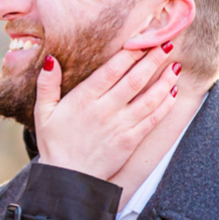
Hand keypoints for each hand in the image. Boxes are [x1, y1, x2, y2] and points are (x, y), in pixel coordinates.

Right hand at [34, 47, 180, 181]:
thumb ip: (47, 85)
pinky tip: (172, 92)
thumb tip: (51, 60)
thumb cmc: (55, 145)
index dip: (130, 53)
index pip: (112, 70)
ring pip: (148, 98)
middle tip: (167, 43)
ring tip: (176, 65)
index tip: (143, 38)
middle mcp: (105, 110)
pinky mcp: (130, 141)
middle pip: (134, 79)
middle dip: (153, 59)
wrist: (67, 180)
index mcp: (84, 99)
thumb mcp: (43, 113)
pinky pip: (152, 119)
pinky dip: (165, 105)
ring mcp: (120, 126)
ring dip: (164, 80)